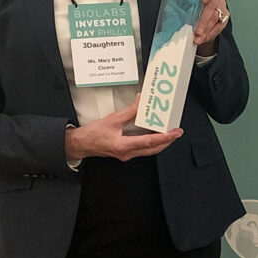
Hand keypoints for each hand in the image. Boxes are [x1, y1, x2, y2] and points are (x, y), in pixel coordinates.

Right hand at [64, 97, 181, 162]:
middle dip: (167, 141)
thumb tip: (140, 102)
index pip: (150, 142)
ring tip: (168, 133)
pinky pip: (142, 149)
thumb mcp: (112, 119)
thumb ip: (129, 111)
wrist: (81, 144)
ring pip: (149, 150)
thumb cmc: (92, 135)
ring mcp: (127, 154)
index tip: (174, 132)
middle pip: (153, 149)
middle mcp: (127, 153)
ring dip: (160, 142)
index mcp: (124, 146)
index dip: (165, 137)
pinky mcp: (125, 153)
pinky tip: (154, 135)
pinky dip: (151, 142)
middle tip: (176, 132)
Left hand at [194, 0, 229, 56]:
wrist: (198, 14)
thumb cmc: (191, 3)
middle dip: (204, 21)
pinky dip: (209, 34)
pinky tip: (202, 39)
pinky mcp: (223, 19)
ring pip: (215, 19)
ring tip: (197, 39)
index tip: (203, 0)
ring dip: (205, 31)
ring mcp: (221, 8)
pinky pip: (218, 28)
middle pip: (213, 6)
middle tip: (197, 31)